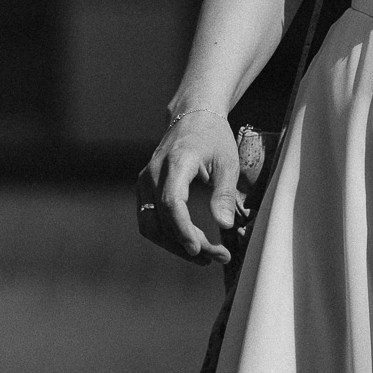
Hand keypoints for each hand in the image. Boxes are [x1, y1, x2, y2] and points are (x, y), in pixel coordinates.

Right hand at [136, 110, 241, 265]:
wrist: (192, 116)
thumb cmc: (213, 138)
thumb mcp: (228, 162)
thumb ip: (225, 193)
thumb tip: (225, 225)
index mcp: (176, 163)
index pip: (171, 202)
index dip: (183, 229)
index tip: (199, 249)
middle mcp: (153, 172)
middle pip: (160, 219)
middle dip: (187, 244)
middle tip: (218, 257)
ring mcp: (145, 181)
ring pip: (150, 224)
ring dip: (174, 245)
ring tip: (205, 257)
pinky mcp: (144, 188)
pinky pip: (149, 219)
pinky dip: (167, 235)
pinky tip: (190, 242)